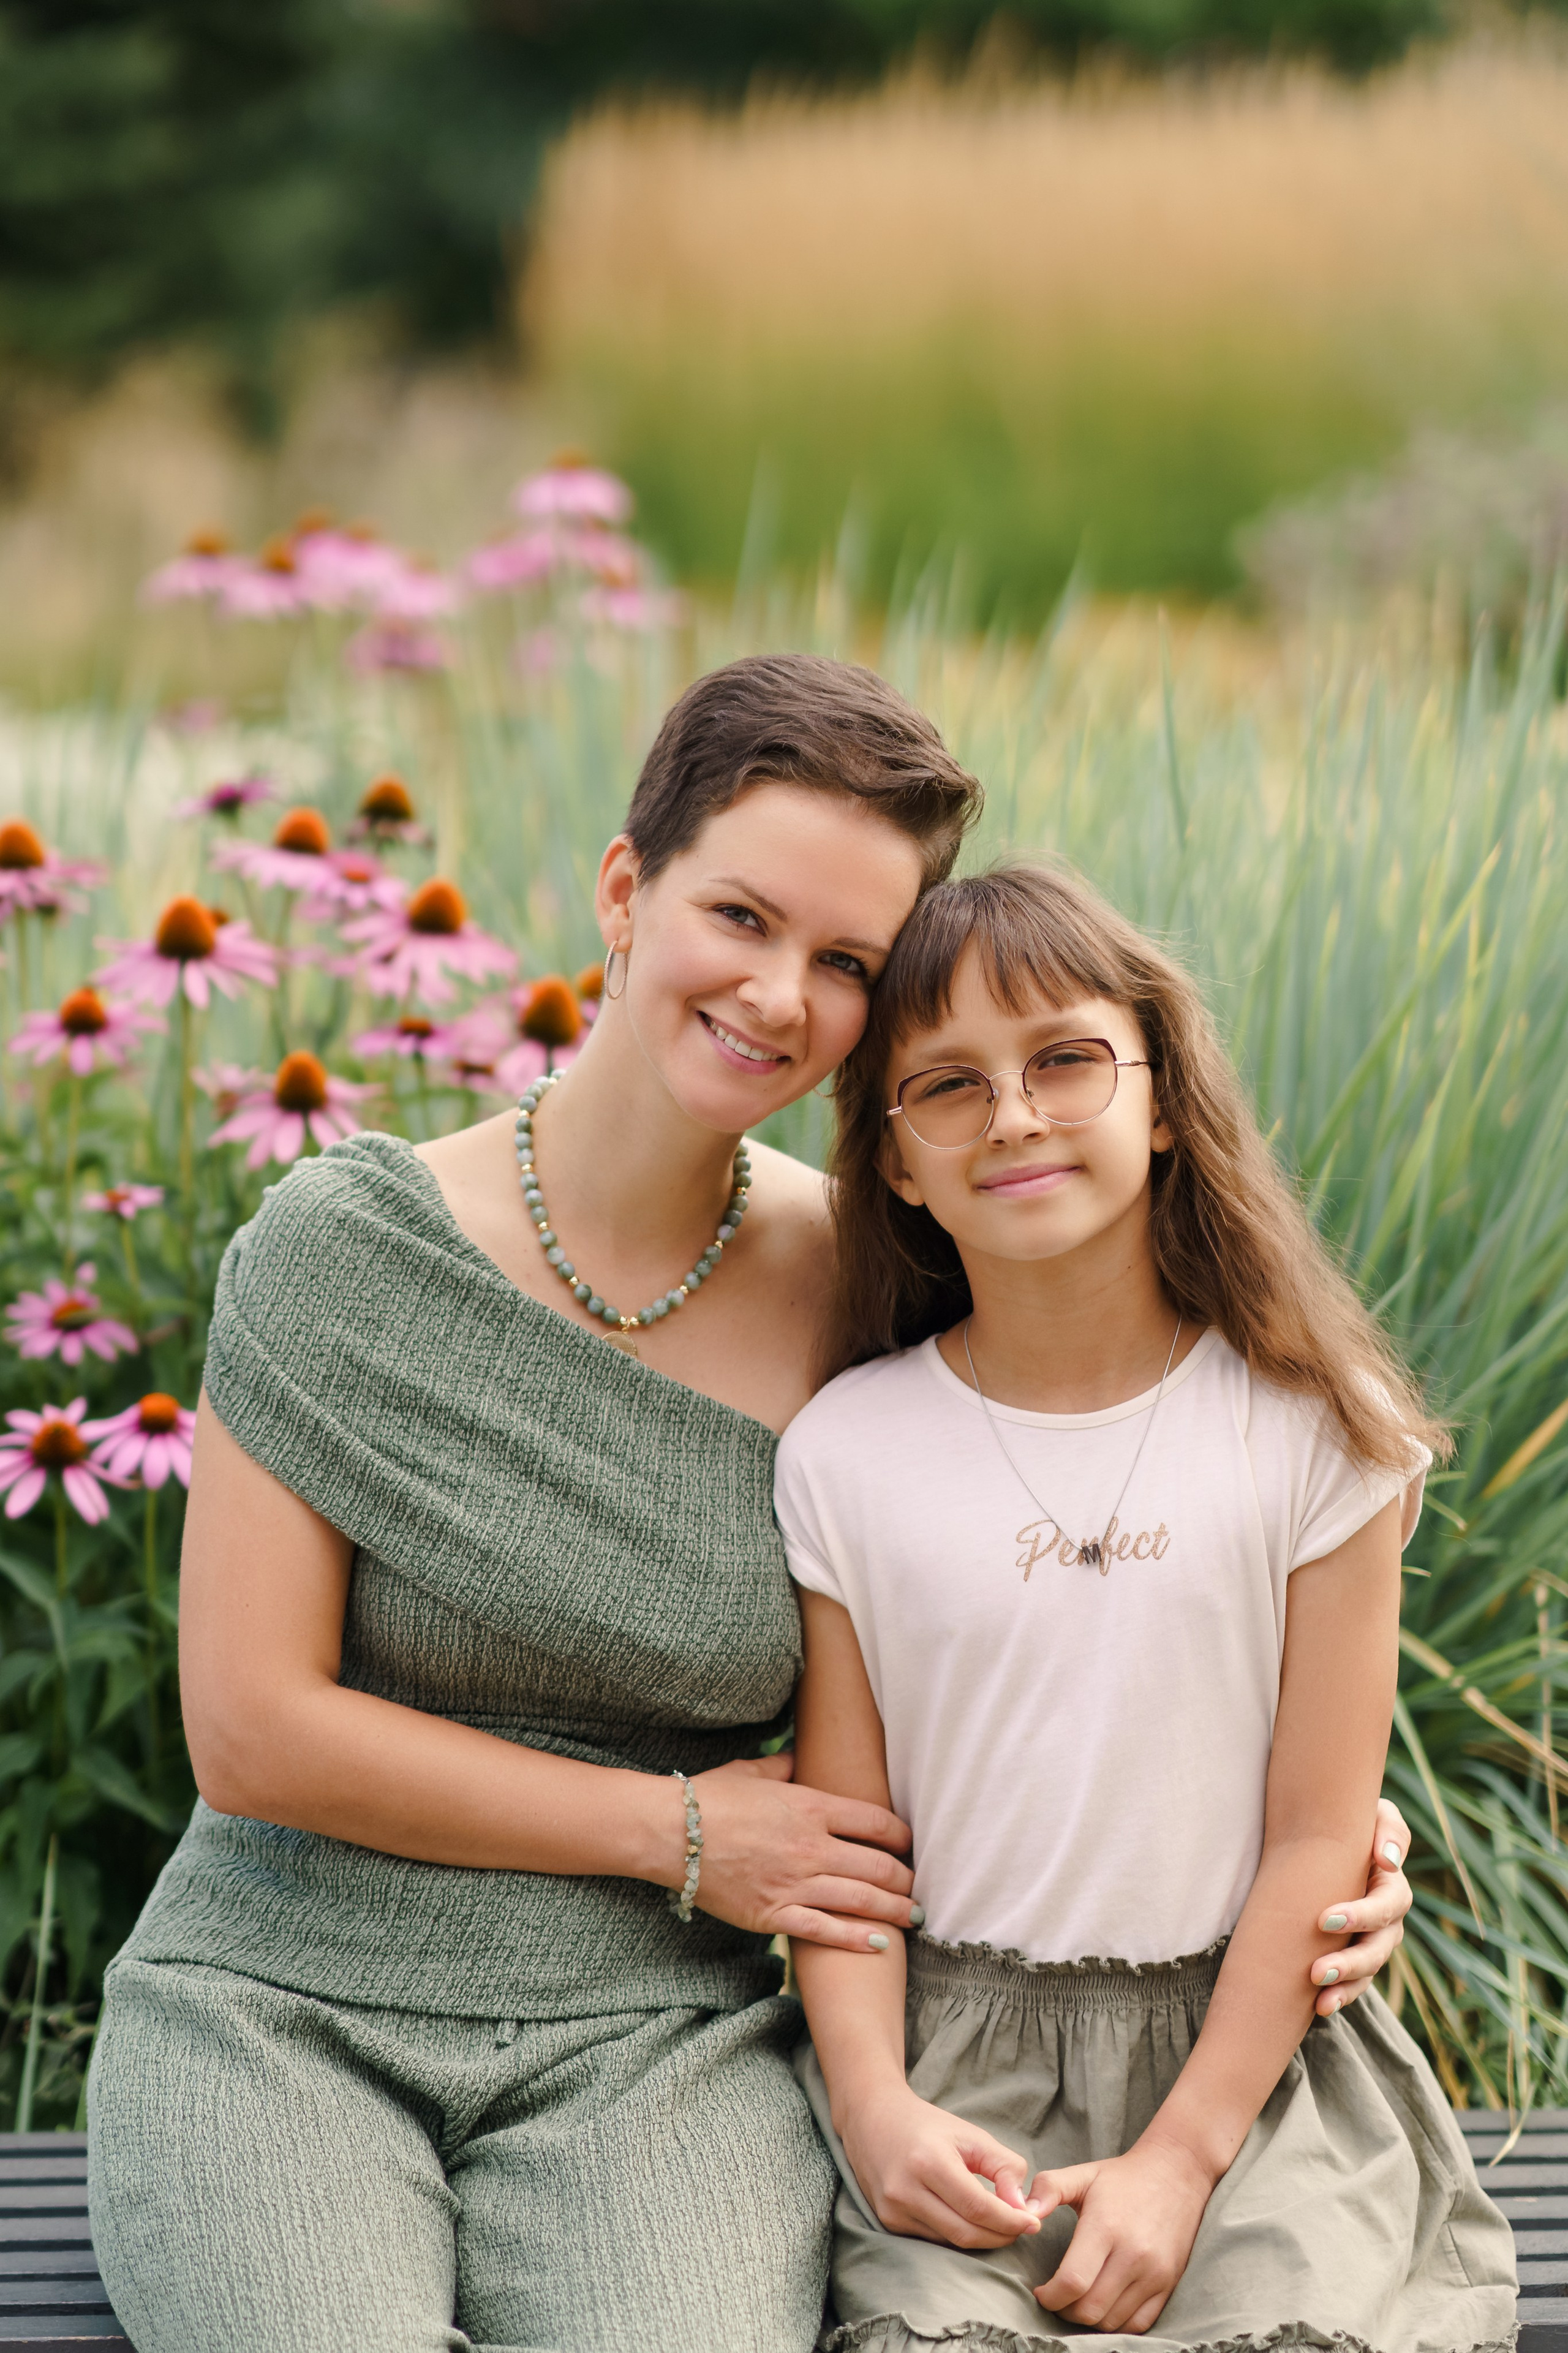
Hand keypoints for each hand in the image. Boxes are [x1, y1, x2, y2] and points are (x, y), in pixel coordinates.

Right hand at [684, 1754, 917, 1950]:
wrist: (669, 1834)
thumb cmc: (708, 1798)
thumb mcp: (752, 1770)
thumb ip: (784, 1764)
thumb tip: (800, 1754)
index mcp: (809, 1806)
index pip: (874, 1821)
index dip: (901, 1835)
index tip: (911, 1843)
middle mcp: (810, 1847)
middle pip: (877, 1865)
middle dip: (905, 1878)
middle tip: (920, 1885)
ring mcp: (793, 1884)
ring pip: (860, 1900)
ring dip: (895, 1910)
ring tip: (916, 1916)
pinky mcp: (773, 1915)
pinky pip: (825, 1931)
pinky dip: (857, 1939)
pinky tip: (881, 1944)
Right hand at [842, 2082, 1045, 2249]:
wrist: (872, 2119)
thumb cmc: (926, 2125)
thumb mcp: (970, 2134)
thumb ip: (1003, 2167)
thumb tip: (1023, 2208)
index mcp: (929, 2161)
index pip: (978, 2207)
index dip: (1010, 2220)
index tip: (1033, 2222)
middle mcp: (905, 2190)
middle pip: (966, 2233)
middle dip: (1001, 2235)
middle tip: (1022, 2227)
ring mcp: (893, 2210)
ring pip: (951, 2241)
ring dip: (982, 2239)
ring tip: (1001, 2224)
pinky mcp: (887, 2222)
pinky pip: (933, 2240)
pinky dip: (957, 2235)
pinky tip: (970, 2222)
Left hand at [1032, 2136, 1212, 2334]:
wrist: (1176, 2174)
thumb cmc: (1122, 2178)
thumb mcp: (1083, 2174)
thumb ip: (1048, 2189)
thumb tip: (1023, 2213)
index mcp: (1106, 2227)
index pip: (1072, 2281)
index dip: (1049, 2296)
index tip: (1040, 2291)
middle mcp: (1133, 2255)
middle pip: (1090, 2309)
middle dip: (1064, 2310)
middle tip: (1056, 2297)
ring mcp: (1154, 2274)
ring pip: (1112, 2321)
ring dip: (1088, 2319)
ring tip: (1077, 2300)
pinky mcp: (1168, 2285)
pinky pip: (1138, 2324)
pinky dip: (1116, 2324)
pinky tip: (1104, 2305)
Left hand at [1310, 1794, 1411, 2016]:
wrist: (1328, 1837)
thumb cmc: (1353, 1823)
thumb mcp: (1375, 1814)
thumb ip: (1388, 1829)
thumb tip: (1388, 1860)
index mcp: (1393, 1888)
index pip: (1385, 1908)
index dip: (1360, 1916)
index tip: (1323, 1919)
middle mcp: (1388, 1923)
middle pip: (1377, 1950)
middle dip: (1349, 1963)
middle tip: (1316, 1971)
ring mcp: (1372, 1944)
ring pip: (1366, 1974)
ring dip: (1345, 1988)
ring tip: (1320, 2001)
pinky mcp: (1353, 1959)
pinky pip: (1353, 1984)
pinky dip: (1338, 1997)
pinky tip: (1318, 2008)